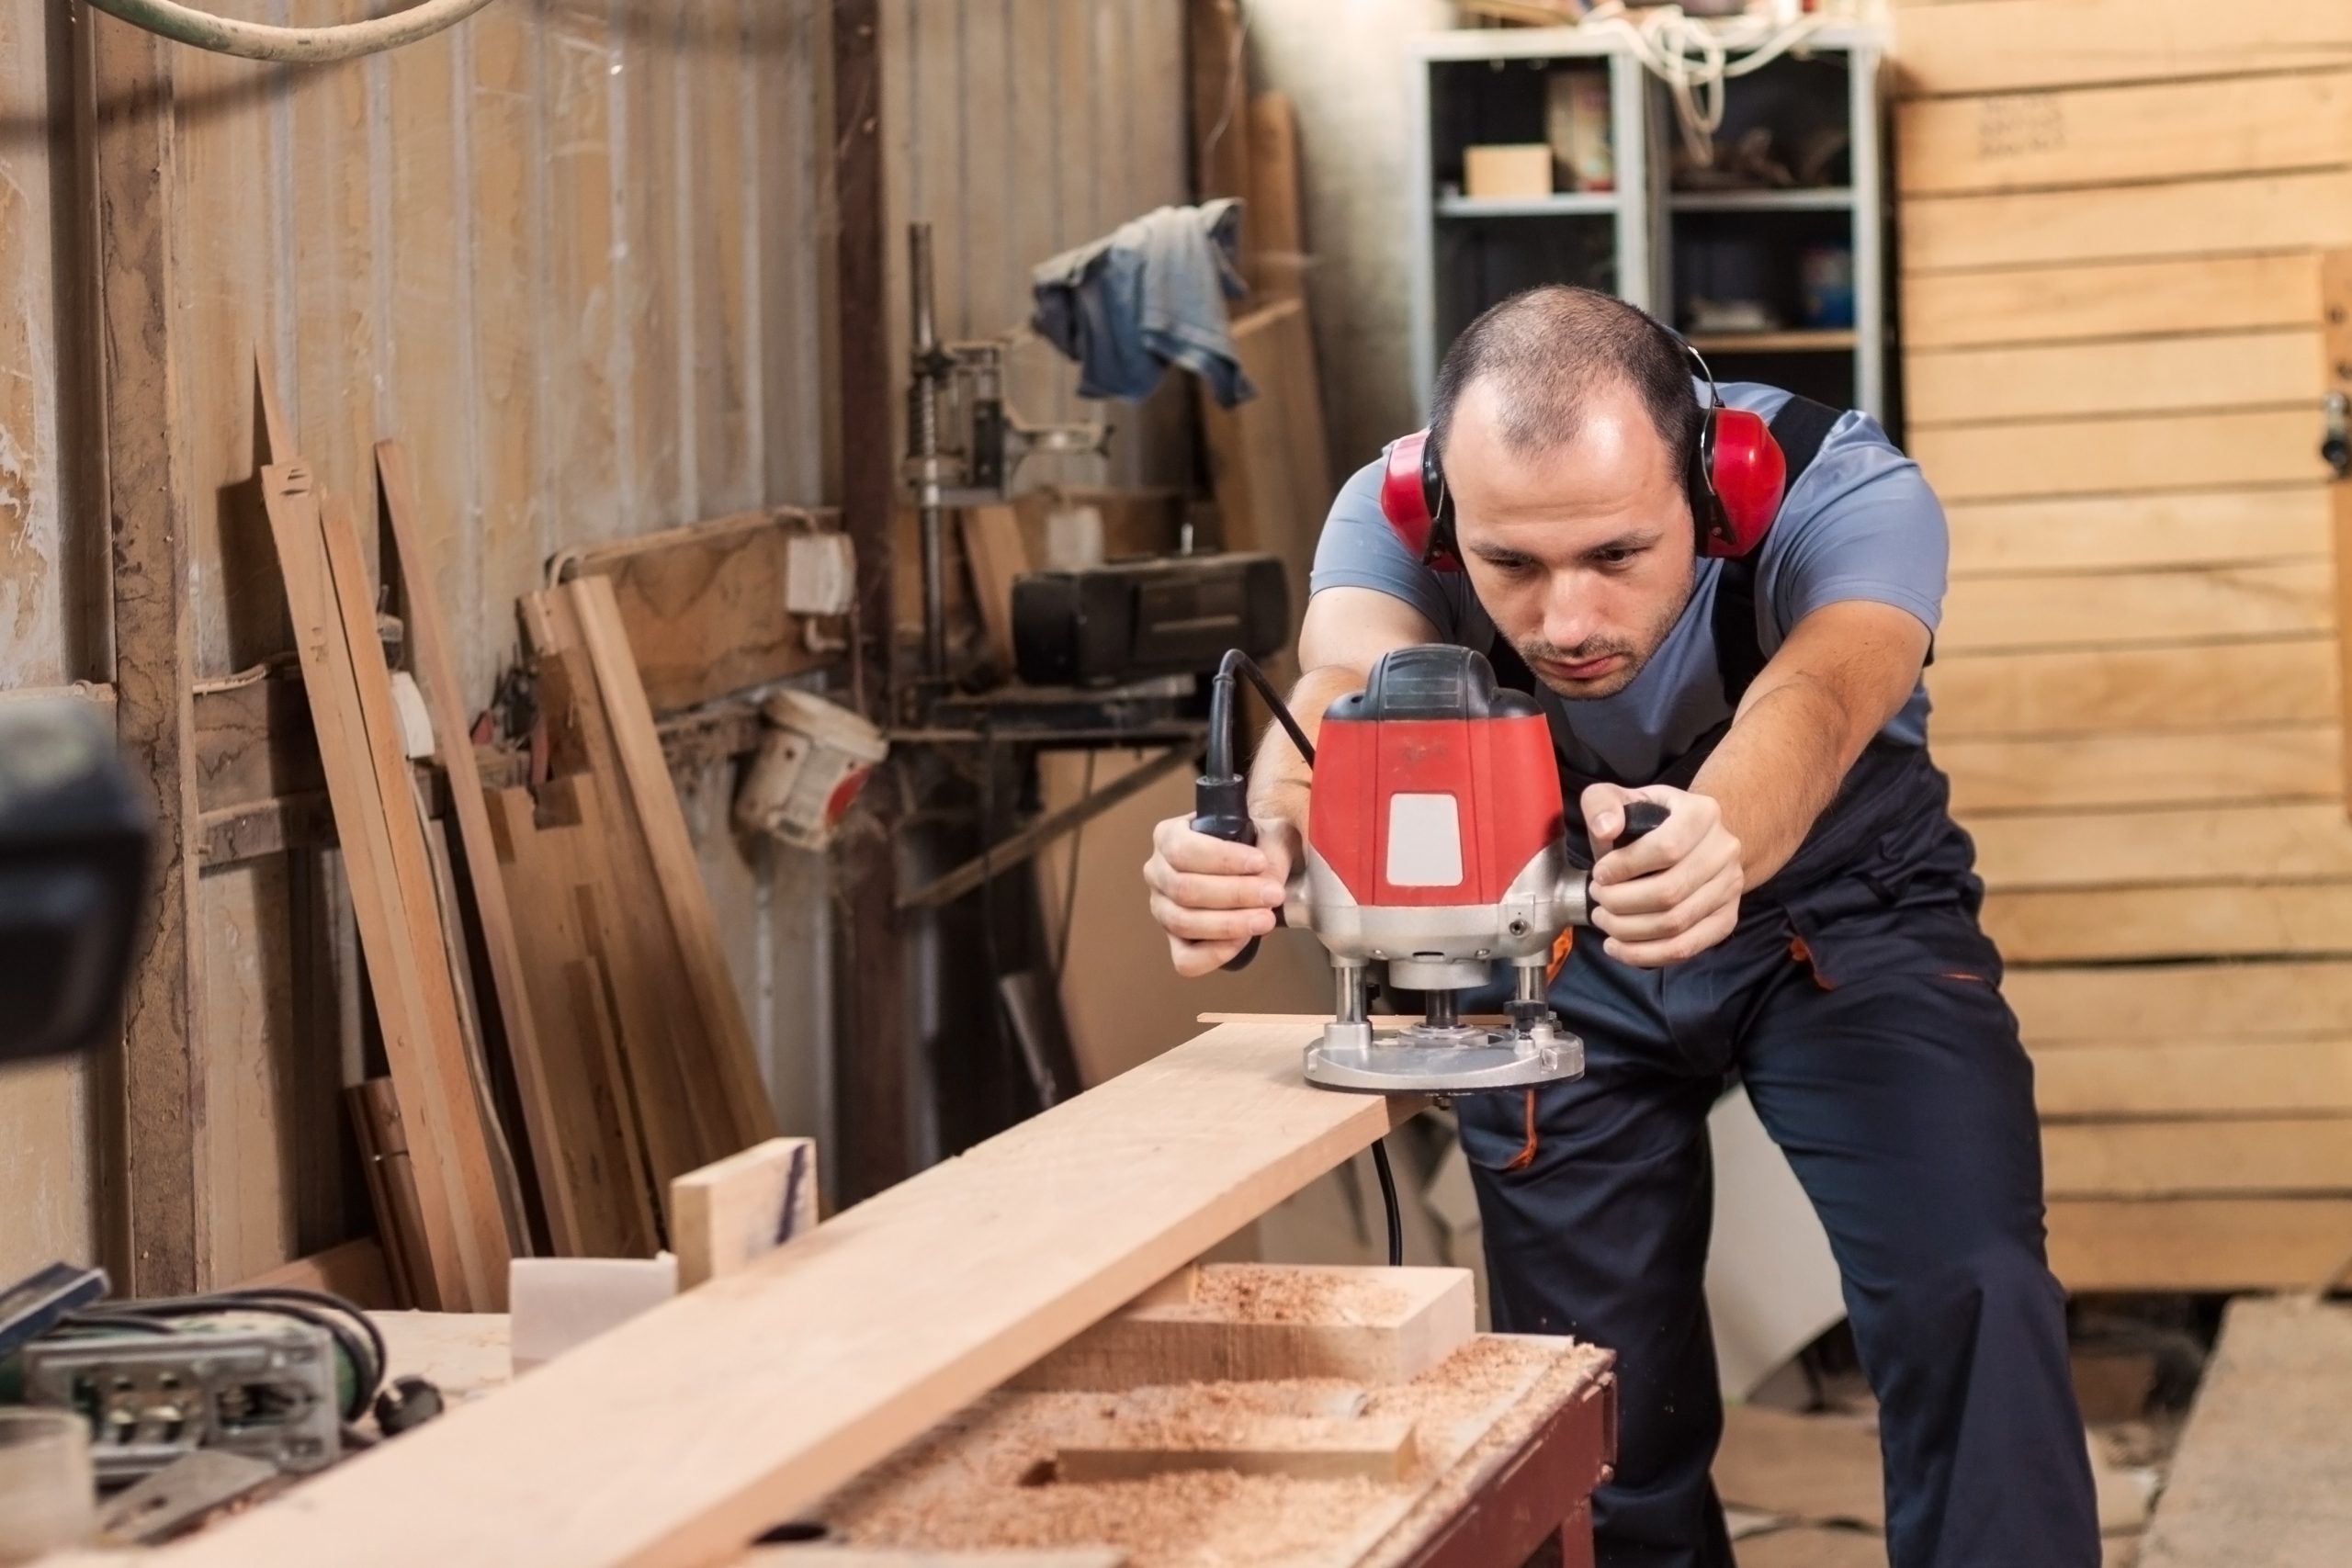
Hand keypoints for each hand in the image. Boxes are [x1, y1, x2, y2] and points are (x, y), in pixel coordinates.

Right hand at [1143, 812, 1297, 976]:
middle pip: (1184, 889)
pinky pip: (1185, 959)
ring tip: (1265, 919)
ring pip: (1183, 922)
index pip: (1183, 850)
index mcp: (1168, 836)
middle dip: (1234, 894)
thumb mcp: (1265, 833)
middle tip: (1273, 894)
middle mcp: (1157, 872)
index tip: (1260, 862)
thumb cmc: (1253, 845)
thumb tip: (1267, 882)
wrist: (1255, 865)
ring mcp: (1162, 908)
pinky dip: (1215, 953)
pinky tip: (1243, 939)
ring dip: (1229, 924)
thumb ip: (1270, 852)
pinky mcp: (1175, 940)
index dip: (1222, 859)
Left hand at [1582, 782, 1742, 967]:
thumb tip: (1605, 829)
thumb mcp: (1623, 798)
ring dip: (1629, 930)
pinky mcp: (1727, 918)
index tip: (1599, 874)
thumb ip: (1603, 804)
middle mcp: (1725, 851)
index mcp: (1702, 814)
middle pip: (1670, 892)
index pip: (1666, 848)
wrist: (1695, 839)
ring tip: (1604, 921)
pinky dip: (1646, 955)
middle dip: (1622, 902)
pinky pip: (1687, 948)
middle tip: (1597, 898)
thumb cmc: (1651, 819)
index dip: (1625, 867)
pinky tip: (1618, 947)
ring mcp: (1731, 887)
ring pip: (1676, 924)